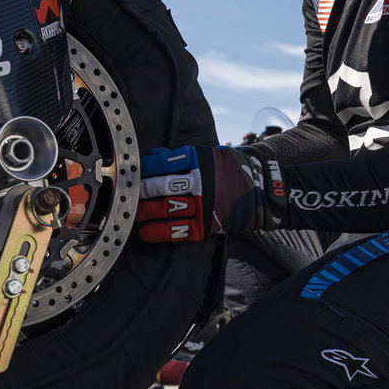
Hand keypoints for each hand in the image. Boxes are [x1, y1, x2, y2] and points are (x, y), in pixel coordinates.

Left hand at [135, 145, 287, 241]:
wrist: (262, 190)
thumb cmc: (231, 170)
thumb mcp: (211, 155)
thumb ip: (183, 157)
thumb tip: (155, 156)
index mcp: (199, 161)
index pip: (163, 164)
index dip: (144, 169)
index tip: (131, 173)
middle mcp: (200, 182)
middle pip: (162, 187)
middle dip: (140, 192)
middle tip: (126, 195)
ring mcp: (204, 204)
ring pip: (167, 209)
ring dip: (146, 213)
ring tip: (132, 215)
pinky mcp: (208, 223)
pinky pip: (180, 230)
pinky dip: (161, 232)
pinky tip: (147, 233)